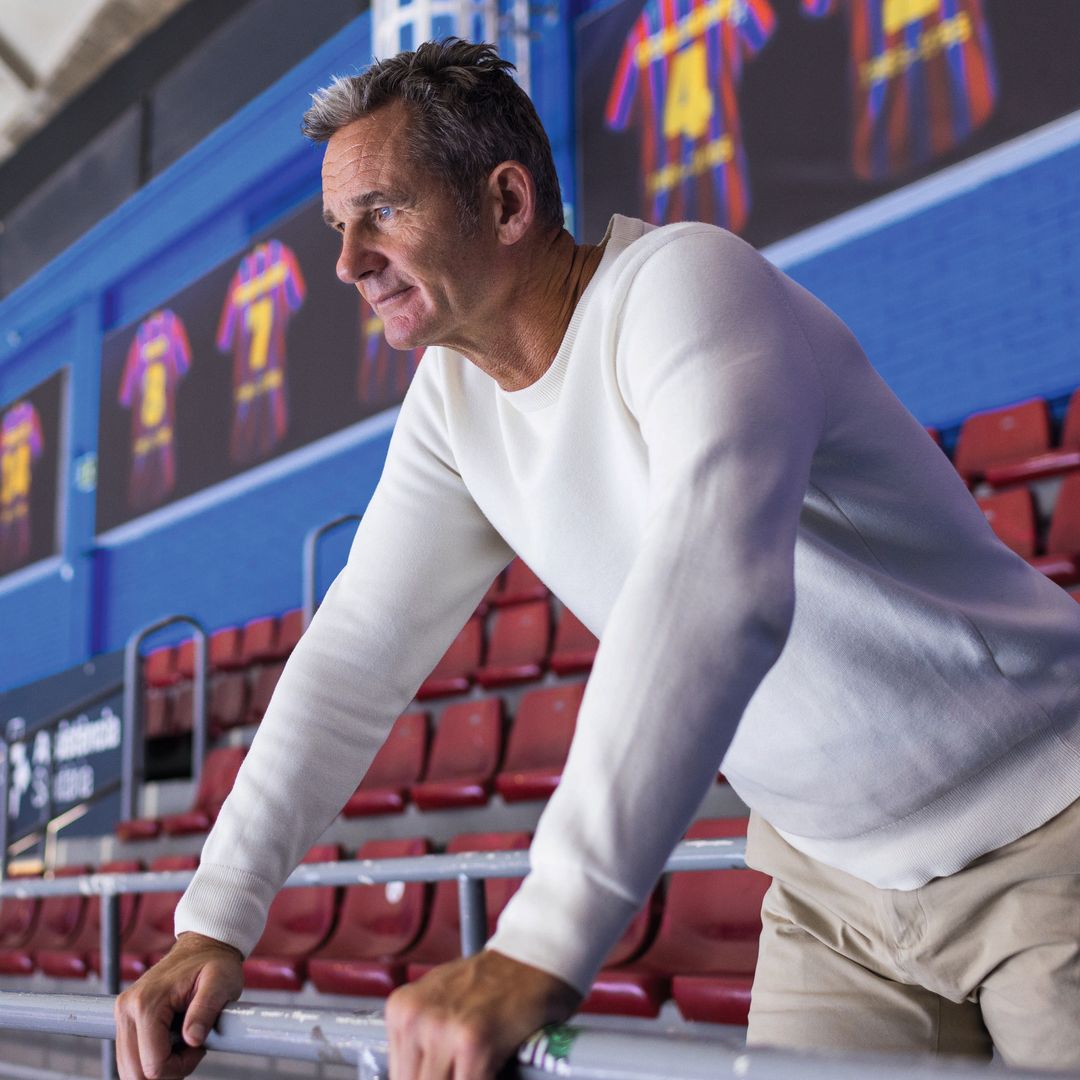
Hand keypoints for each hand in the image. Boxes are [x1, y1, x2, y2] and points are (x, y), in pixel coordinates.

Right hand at [114, 931, 243, 1078]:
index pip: (153, 1065)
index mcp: (147, 1003)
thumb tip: (193, 1040)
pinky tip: (172, 1040)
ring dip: (158, 1065)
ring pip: (129, 1069)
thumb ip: (206, 1010)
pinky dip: (151, 1057)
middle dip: (168, 1070)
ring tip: (184, 1041)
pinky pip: (130, 1057)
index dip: (181, 1066)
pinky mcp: (125, 1019)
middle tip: (192, 1047)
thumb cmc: (214, 962)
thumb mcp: (221, 982)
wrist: (202, 946)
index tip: (199, 1045)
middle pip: (135, 1073)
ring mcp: (122, 1015)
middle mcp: (126, 1010)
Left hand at [385, 949, 580, 1078]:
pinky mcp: (473, 1044)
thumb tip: (420, 1074)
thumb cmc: (496, 981)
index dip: (423, 1078)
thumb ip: (423, 1040)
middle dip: (442, 1079)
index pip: (398, 1075)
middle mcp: (414, 1018)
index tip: (443, 1072)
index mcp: (401, 1009)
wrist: (535, 956)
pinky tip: (495, 1069)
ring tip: (476, 1067)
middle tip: (462, 1069)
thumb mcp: (443, 1001)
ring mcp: (442, 1030)